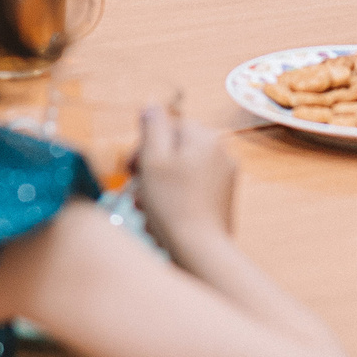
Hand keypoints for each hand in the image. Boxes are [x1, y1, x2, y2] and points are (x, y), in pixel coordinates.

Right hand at [131, 106, 235, 261]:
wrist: (200, 251)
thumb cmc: (173, 204)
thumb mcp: (154, 159)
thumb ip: (152, 126)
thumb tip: (151, 104)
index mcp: (205, 137)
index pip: (168, 128)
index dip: (144, 148)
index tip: (130, 170)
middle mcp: (221, 153)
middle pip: (174, 152)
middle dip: (151, 172)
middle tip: (138, 194)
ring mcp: (225, 178)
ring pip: (181, 174)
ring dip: (159, 190)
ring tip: (149, 213)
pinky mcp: (223, 201)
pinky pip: (192, 193)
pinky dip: (175, 203)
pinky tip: (163, 223)